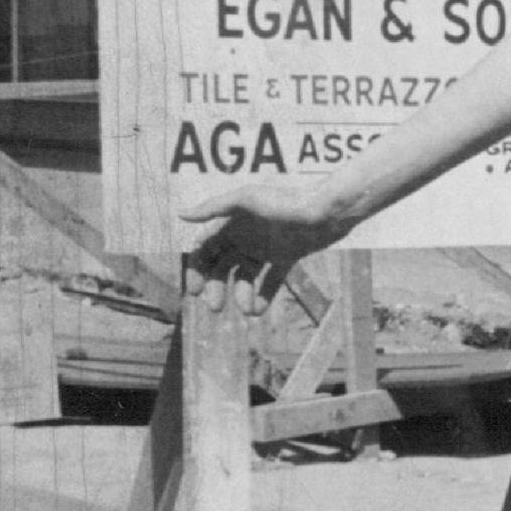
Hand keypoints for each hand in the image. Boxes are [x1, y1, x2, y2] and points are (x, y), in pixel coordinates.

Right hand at [181, 181, 353, 314]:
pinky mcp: (286, 256)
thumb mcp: (247, 200)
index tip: (195, 291)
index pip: (204, 249)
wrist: (328, 211)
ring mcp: (266, 247)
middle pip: (221, 267)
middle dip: (216, 287)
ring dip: (241, 295)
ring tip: (247, 310)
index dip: (196, 270)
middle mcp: (246, 235)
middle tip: (215, 308)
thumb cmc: (287, 201)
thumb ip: (215, 207)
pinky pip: (271, 279)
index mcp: (232, 222)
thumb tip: (181, 215)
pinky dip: (264, 295)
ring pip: (245, 276)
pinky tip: (259, 310)